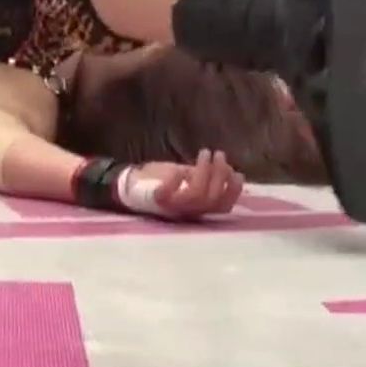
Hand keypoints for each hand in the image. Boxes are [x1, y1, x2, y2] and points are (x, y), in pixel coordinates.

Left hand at [125, 149, 244, 218]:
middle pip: (212, 199)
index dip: (233, 191)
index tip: (237, 172)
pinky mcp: (159, 202)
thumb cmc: (158, 180)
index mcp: (197, 208)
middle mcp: (189, 213)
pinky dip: (178, 181)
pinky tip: (179, 170)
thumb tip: (228, 168)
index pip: (223, 207)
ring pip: (198, 196)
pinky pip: (173, 195)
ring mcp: (174, 209)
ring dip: (204, 173)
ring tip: (205, 153)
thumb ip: (204, 176)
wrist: (127, 185)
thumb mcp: (185, 177)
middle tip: (219, 154)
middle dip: (219, 175)